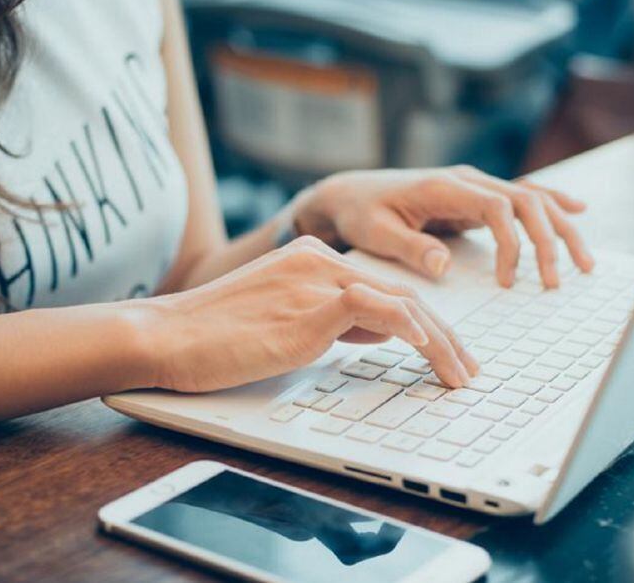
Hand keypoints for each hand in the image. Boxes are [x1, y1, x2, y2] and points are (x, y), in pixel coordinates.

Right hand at [131, 236, 476, 391]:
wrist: (166, 335)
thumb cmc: (214, 337)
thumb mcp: (284, 322)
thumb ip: (331, 319)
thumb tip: (381, 332)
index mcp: (312, 259)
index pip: (385, 290)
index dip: (425, 324)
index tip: (447, 352)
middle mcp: (318, 261)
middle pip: (402, 295)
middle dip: (445, 336)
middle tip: (467, 368)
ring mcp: (314, 281)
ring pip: (400, 303)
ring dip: (440, 343)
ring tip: (459, 374)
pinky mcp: (307, 307)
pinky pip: (375, 309)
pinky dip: (409, 327)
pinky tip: (429, 349)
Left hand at [293, 166, 593, 287]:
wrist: (349, 194)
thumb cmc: (360, 214)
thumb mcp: (375, 233)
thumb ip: (410, 247)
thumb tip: (444, 265)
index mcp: (443, 186)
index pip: (498, 207)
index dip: (512, 244)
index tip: (509, 282)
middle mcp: (466, 180)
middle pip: (526, 201)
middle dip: (550, 240)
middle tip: (557, 281)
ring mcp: (473, 186)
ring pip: (532, 199)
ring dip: (561, 228)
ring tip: (585, 263)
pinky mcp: (475, 197)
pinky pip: (521, 197)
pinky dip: (552, 205)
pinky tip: (579, 212)